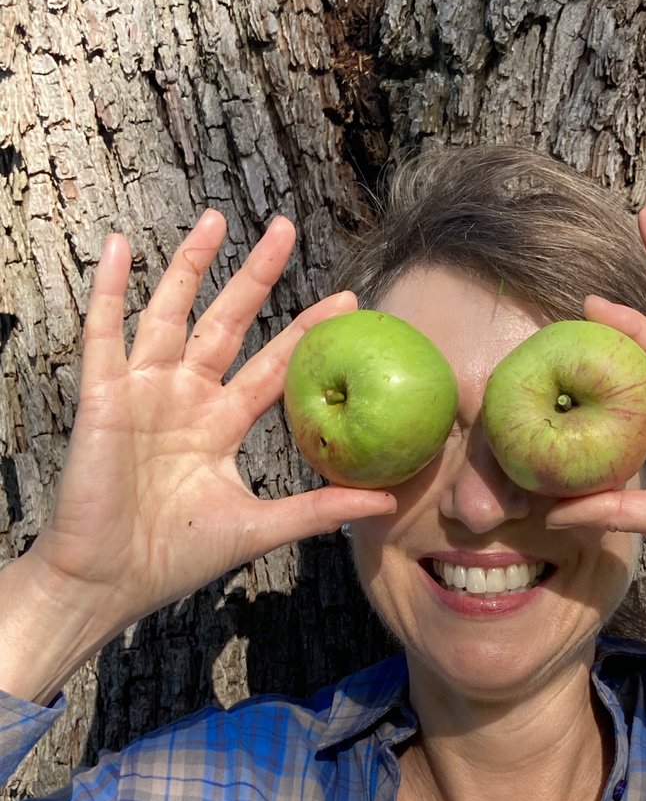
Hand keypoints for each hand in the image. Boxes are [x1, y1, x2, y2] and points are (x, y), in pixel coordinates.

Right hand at [26, 211, 395, 637]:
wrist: (108, 583)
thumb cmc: (175, 558)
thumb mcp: (258, 527)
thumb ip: (319, 509)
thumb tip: (387, 503)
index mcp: (220, 424)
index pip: (273, 365)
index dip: (307, 333)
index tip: (349, 299)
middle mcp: (185, 398)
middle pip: (226, 322)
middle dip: (256, 276)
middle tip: (286, 229)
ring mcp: (143, 392)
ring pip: (170, 313)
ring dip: (190, 265)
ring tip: (216, 217)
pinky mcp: (102, 397)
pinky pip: (103, 334)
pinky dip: (110, 291)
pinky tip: (120, 247)